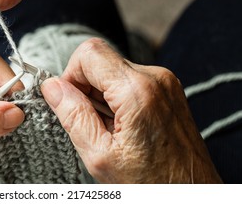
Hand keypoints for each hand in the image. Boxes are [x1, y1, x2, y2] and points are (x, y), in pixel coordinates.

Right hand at [41, 38, 221, 182]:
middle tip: (91, 121)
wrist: (192, 194)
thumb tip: (52, 87)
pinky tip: (122, 124)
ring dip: (101, 94)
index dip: (70, 75)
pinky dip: (116, 97)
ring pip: (112, 69)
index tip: (70, 101)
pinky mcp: (167, 88)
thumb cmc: (151, 184)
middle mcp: (155, 77)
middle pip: (100, 59)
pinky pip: (128, 79)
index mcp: (137, 91)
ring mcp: (164, 81)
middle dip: (85, 86)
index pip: (88, 53)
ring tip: (110, 127)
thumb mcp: (100, 155)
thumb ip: (73, 115)